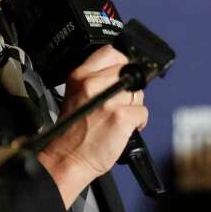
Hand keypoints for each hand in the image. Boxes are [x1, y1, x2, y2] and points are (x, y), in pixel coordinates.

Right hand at [37, 45, 147, 207]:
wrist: (67, 158)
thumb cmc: (71, 131)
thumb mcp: (76, 94)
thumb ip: (96, 79)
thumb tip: (122, 71)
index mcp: (80, 75)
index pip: (112, 53)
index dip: (121, 65)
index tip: (121, 77)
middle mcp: (93, 84)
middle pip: (129, 73)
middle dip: (128, 89)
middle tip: (116, 105)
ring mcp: (109, 100)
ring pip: (138, 93)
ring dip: (133, 107)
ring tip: (117, 118)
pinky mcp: (121, 116)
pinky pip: (143, 112)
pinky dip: (138, 123)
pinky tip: (124, 129)